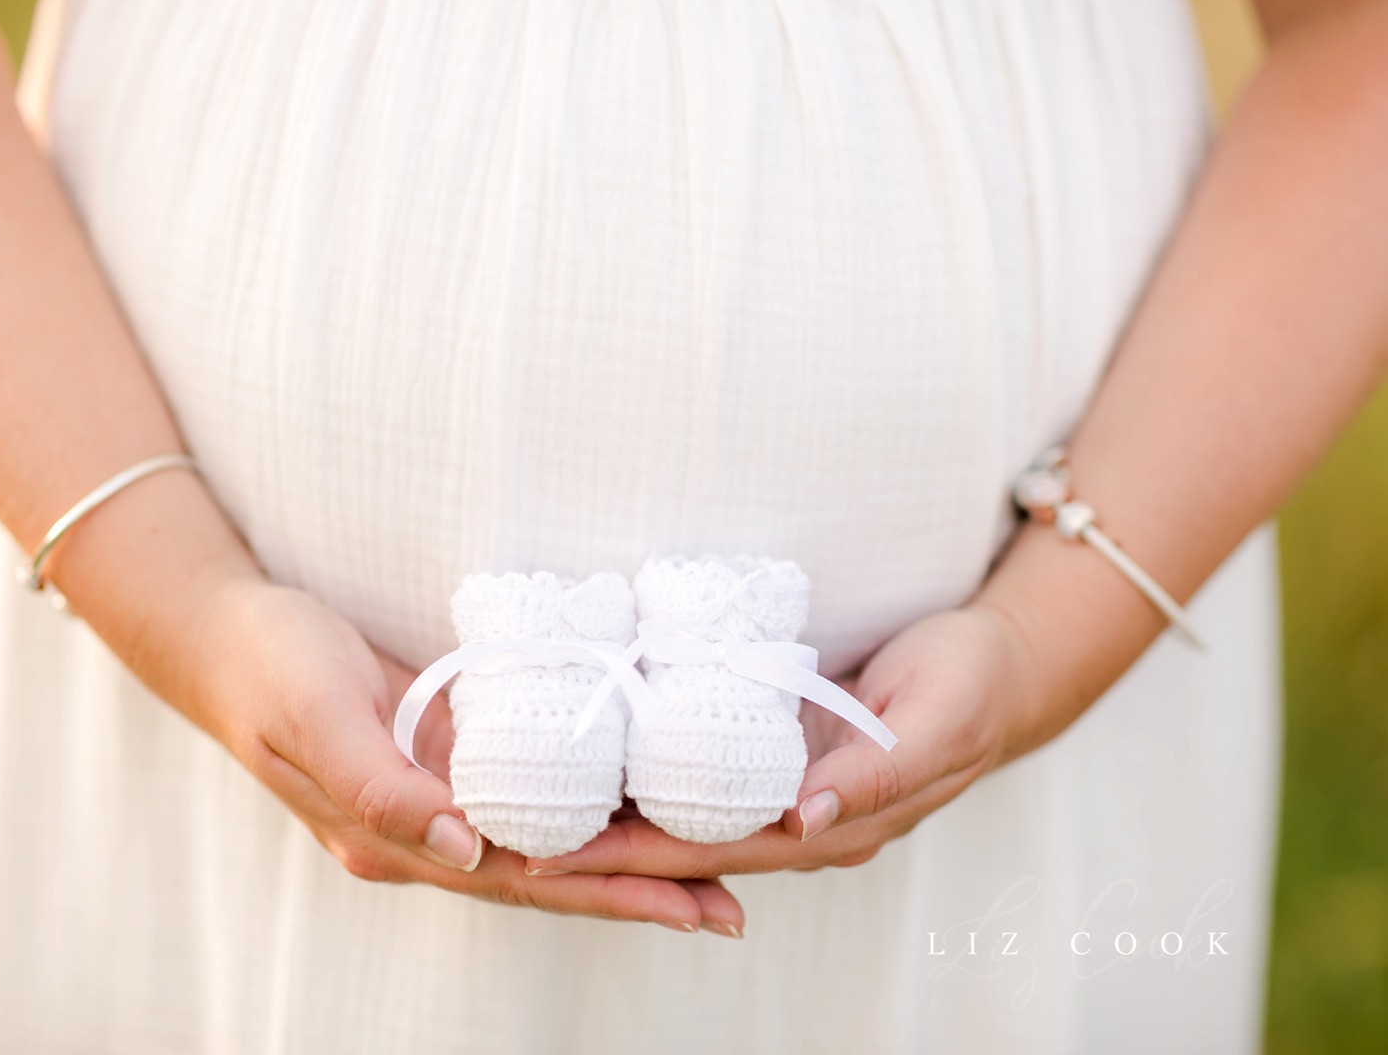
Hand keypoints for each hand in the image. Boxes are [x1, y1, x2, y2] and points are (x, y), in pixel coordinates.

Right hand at [195, 579, 746, 933]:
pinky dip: (589, 802)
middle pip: (551, 872)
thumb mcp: (314, 719)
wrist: (223, 629)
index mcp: (395, 840)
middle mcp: (428, 833)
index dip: (607, 894)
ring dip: (625, 856)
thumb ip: (383, 789)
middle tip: (731, 905)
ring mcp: (440, 797)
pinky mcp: (449, 752)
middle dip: (639, 891)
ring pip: (549, 837)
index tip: (689, 905)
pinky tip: (639, 798)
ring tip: (710, 867)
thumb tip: (467, 849)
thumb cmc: (267, 668)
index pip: (524, 880)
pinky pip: (532, 788)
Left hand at [525, 605, 1032, 878]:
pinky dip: (659, 780)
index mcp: (839, 824)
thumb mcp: (938, 722)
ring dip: (626, 820)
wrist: (1002, 666)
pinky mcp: (790, 756)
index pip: (722, 852)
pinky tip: (611, 766)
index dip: (643, 858)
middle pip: (693, 846)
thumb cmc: (972, 686)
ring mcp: (796, 792)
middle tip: (523, 841)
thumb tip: (802, 821)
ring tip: (544, 813)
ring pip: (696, 819)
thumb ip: (875, 775)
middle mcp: (807, 822)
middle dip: (611, 850)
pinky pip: (714, 779)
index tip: (568, 859)